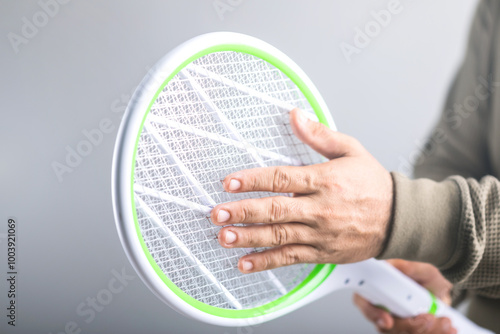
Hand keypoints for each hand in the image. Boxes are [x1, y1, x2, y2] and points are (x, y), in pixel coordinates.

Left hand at [210, 108, 393, 272]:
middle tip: (218, 213)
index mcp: (324, 180)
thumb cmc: (373, 184)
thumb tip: (295, 115)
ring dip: (249, 238)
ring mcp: (320, 233)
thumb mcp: (351, 150)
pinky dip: (267, 262)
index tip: (229, 182)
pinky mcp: (322, 253)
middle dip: (244, 212)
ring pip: (279, 236)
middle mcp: (320, 208)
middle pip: (276, 210)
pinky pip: (291, 258)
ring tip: (224, 237)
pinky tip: (246, 263)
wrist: (399, 219)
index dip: (252, 180)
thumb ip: (319, 135)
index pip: (281, 178)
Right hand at [353, 259, 454, 333]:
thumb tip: (394, 266)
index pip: (364, 303)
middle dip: (411, 326)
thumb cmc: (427, 279)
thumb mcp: (422, 270)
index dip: (373, 313)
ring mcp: (396, 324)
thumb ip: (408, 268)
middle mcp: (383, 310)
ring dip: (428, 331)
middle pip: (387, 327)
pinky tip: (448, 329)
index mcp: (376, 290)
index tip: (388, 320)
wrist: (442, 292)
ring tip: (445, 321)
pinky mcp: (410, 333)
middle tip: (428, 317)